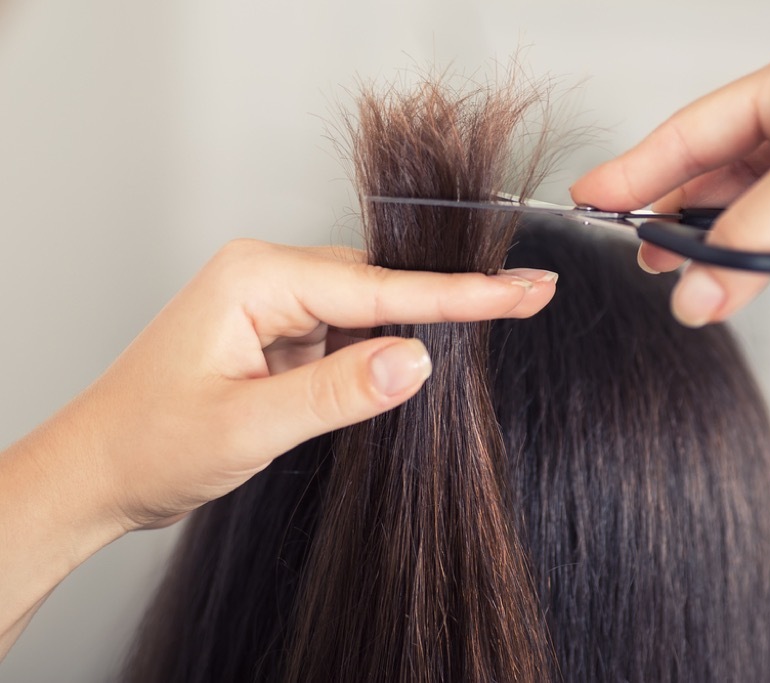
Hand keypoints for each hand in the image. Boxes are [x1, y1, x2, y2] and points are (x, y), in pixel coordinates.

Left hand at [96, 240, 557, 528]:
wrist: (99, 472)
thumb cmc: (150, 443)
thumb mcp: (248, 424)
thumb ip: (337, 391)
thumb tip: (418, 361)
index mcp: (257, 278)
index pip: (380, 287)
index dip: (460, 294)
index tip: (523, 289)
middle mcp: (268, 277)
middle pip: (383, 284)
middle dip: (455, 299)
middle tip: (532, 296)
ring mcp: (275, 304)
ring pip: (371, 306)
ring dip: (420, 326)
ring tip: (497, 317)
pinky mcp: (280, 332)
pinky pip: (350, 329)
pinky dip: (385, 347)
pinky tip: (416, 359)